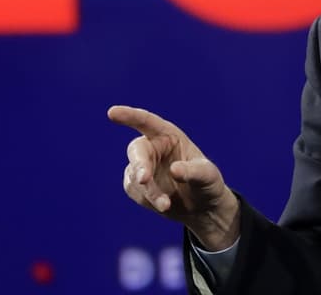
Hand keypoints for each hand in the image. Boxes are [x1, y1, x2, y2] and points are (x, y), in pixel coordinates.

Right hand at [108, 105, 240, 249]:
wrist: (201, 208)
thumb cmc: (207, 184)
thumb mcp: (208, 176)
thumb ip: (193, 171)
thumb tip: (174, 169)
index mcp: (169, 135)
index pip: (147, 122)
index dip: (129, 116)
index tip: (112, 112)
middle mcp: (153, 147)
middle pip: (137, 150)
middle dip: (140, 165)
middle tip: (144, 180)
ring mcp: (143, 166)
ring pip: (135, 175)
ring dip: (149, 191)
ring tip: (166, 204)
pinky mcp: (137, 184)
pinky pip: (134, 190)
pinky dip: (148, 200)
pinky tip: (164, 204)